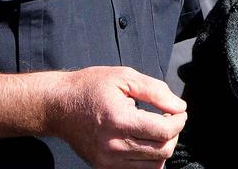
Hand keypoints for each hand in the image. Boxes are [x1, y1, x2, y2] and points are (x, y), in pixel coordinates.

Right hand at [47, 66, 186, 167]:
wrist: (58, 105)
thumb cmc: (90, 87)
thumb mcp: (124, 77)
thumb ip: (156, 91)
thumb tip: (180, 107)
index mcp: (119, 121)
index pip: (163, 131)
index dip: (179, 121)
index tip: (179, 111)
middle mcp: (113, 145)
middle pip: (162, 151)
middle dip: (174, 134)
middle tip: (170, 119)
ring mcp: (107, 160)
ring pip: (153, 165)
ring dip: (163, 148)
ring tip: (158, 130)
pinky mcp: (103, 167)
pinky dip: (149, 159)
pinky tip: (146, 142)